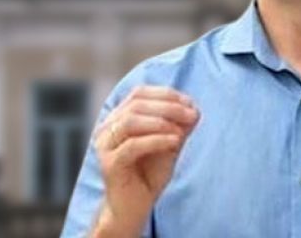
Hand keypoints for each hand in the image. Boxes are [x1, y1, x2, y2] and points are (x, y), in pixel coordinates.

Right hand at [92, 86, 199, 236]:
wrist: (135, 207)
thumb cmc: (149, 174)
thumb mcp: (169, 145)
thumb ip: (179, 127)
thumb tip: (194, 109)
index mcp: (118, 118)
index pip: (139, 93)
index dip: (166, 94)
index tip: (190, 103)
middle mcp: (107, 128)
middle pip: (136, 104)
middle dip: (169, 107)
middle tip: (192, 115)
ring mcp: (105, 146)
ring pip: (131, 121)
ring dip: (162, 122)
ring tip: (182, 132)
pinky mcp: (109, 164)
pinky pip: (132, 146)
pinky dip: (157, 140)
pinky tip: (175, 142)